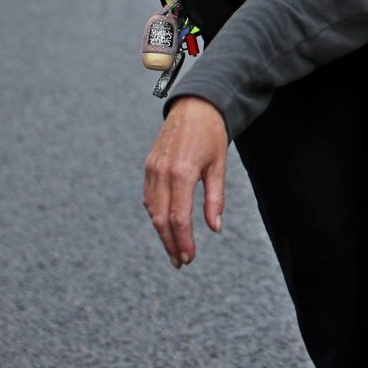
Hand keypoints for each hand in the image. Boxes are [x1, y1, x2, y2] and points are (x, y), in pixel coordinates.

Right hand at [144, 96, 227, 267]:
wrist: (195, 105)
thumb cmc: (212, 133)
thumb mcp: (219, 164)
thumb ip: (215, 198)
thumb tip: (215, 228)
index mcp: (182, 173)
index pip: (179, 217)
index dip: (183, 240)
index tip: (188, 258)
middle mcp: (162, 173)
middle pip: (161, 219)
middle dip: (170, 243)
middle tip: (180, 262)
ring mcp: (152, 169)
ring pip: (152, 210)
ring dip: (162, 233)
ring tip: (174, 249)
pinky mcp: (148, 166)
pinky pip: (149, 197)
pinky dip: (156, 214)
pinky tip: (166, 226)